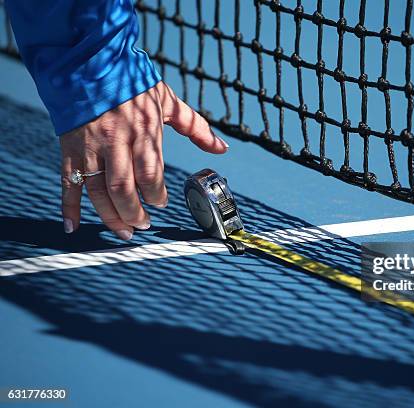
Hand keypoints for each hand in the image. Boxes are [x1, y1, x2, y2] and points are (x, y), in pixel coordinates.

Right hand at [60, 81, 227, 239]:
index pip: (150, 173)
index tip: (161, 202)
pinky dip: (69, 207)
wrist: (89, 62)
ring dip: (110, 216)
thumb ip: (196, 127)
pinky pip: (68, 182)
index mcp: (142, 130)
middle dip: (134, 213)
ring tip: (124, 231)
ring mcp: (90, 146)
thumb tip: (221, 148)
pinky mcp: (70, 148)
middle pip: (123, 188)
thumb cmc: (132, 82)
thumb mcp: (168, 100)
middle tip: (143, 224)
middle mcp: (115, 141)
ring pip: (98, 191)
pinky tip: (74, 226)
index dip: (156, 194)